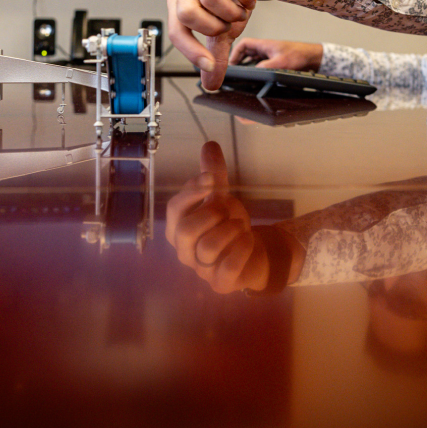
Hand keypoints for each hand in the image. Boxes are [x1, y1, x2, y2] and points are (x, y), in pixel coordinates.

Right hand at [165, 142, 269, 292]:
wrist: (251, 255)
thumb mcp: (220, 198)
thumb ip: (213, 174)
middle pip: (184, 230)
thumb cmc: (227, 225)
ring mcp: (201, 269)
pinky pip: (228, 268)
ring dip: (230, 229)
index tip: (214, 179)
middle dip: (211, 213)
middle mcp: (184, 250)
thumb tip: (209, 143)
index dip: (193, 191)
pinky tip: (249, 239)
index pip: (174, 208)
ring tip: (240, 226)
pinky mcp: (221, 284)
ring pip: (207, 247)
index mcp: (177, 227)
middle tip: (227, 209)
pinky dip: (241, 249)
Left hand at [167, 0, 308, 90]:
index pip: (176, 31)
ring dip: (232, 13)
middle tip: (227, 27)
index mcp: (179, 3)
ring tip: (241, 11)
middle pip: (187, 13)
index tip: (209, 64)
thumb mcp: (224, 31)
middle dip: (213, 28)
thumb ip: (216, 55)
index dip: (192, 51)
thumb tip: (210, 83)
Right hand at [229, 38, 323, 71]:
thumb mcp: (281, 63)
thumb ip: (266, 67)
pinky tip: (255, 78)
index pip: (244, 44)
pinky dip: (254, 70)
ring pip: (252, 59)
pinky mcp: (273, 61)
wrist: (313, 58)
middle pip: (245, 52)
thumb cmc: (300, 55)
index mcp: (264, 44)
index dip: (235, 53)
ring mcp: (269, 55)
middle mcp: (265, 49)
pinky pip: (259, 64)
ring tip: (242, 76)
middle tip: (234, 72)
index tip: (232, 64)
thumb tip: (253, 72)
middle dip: (238, 61)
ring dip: (246, 66)